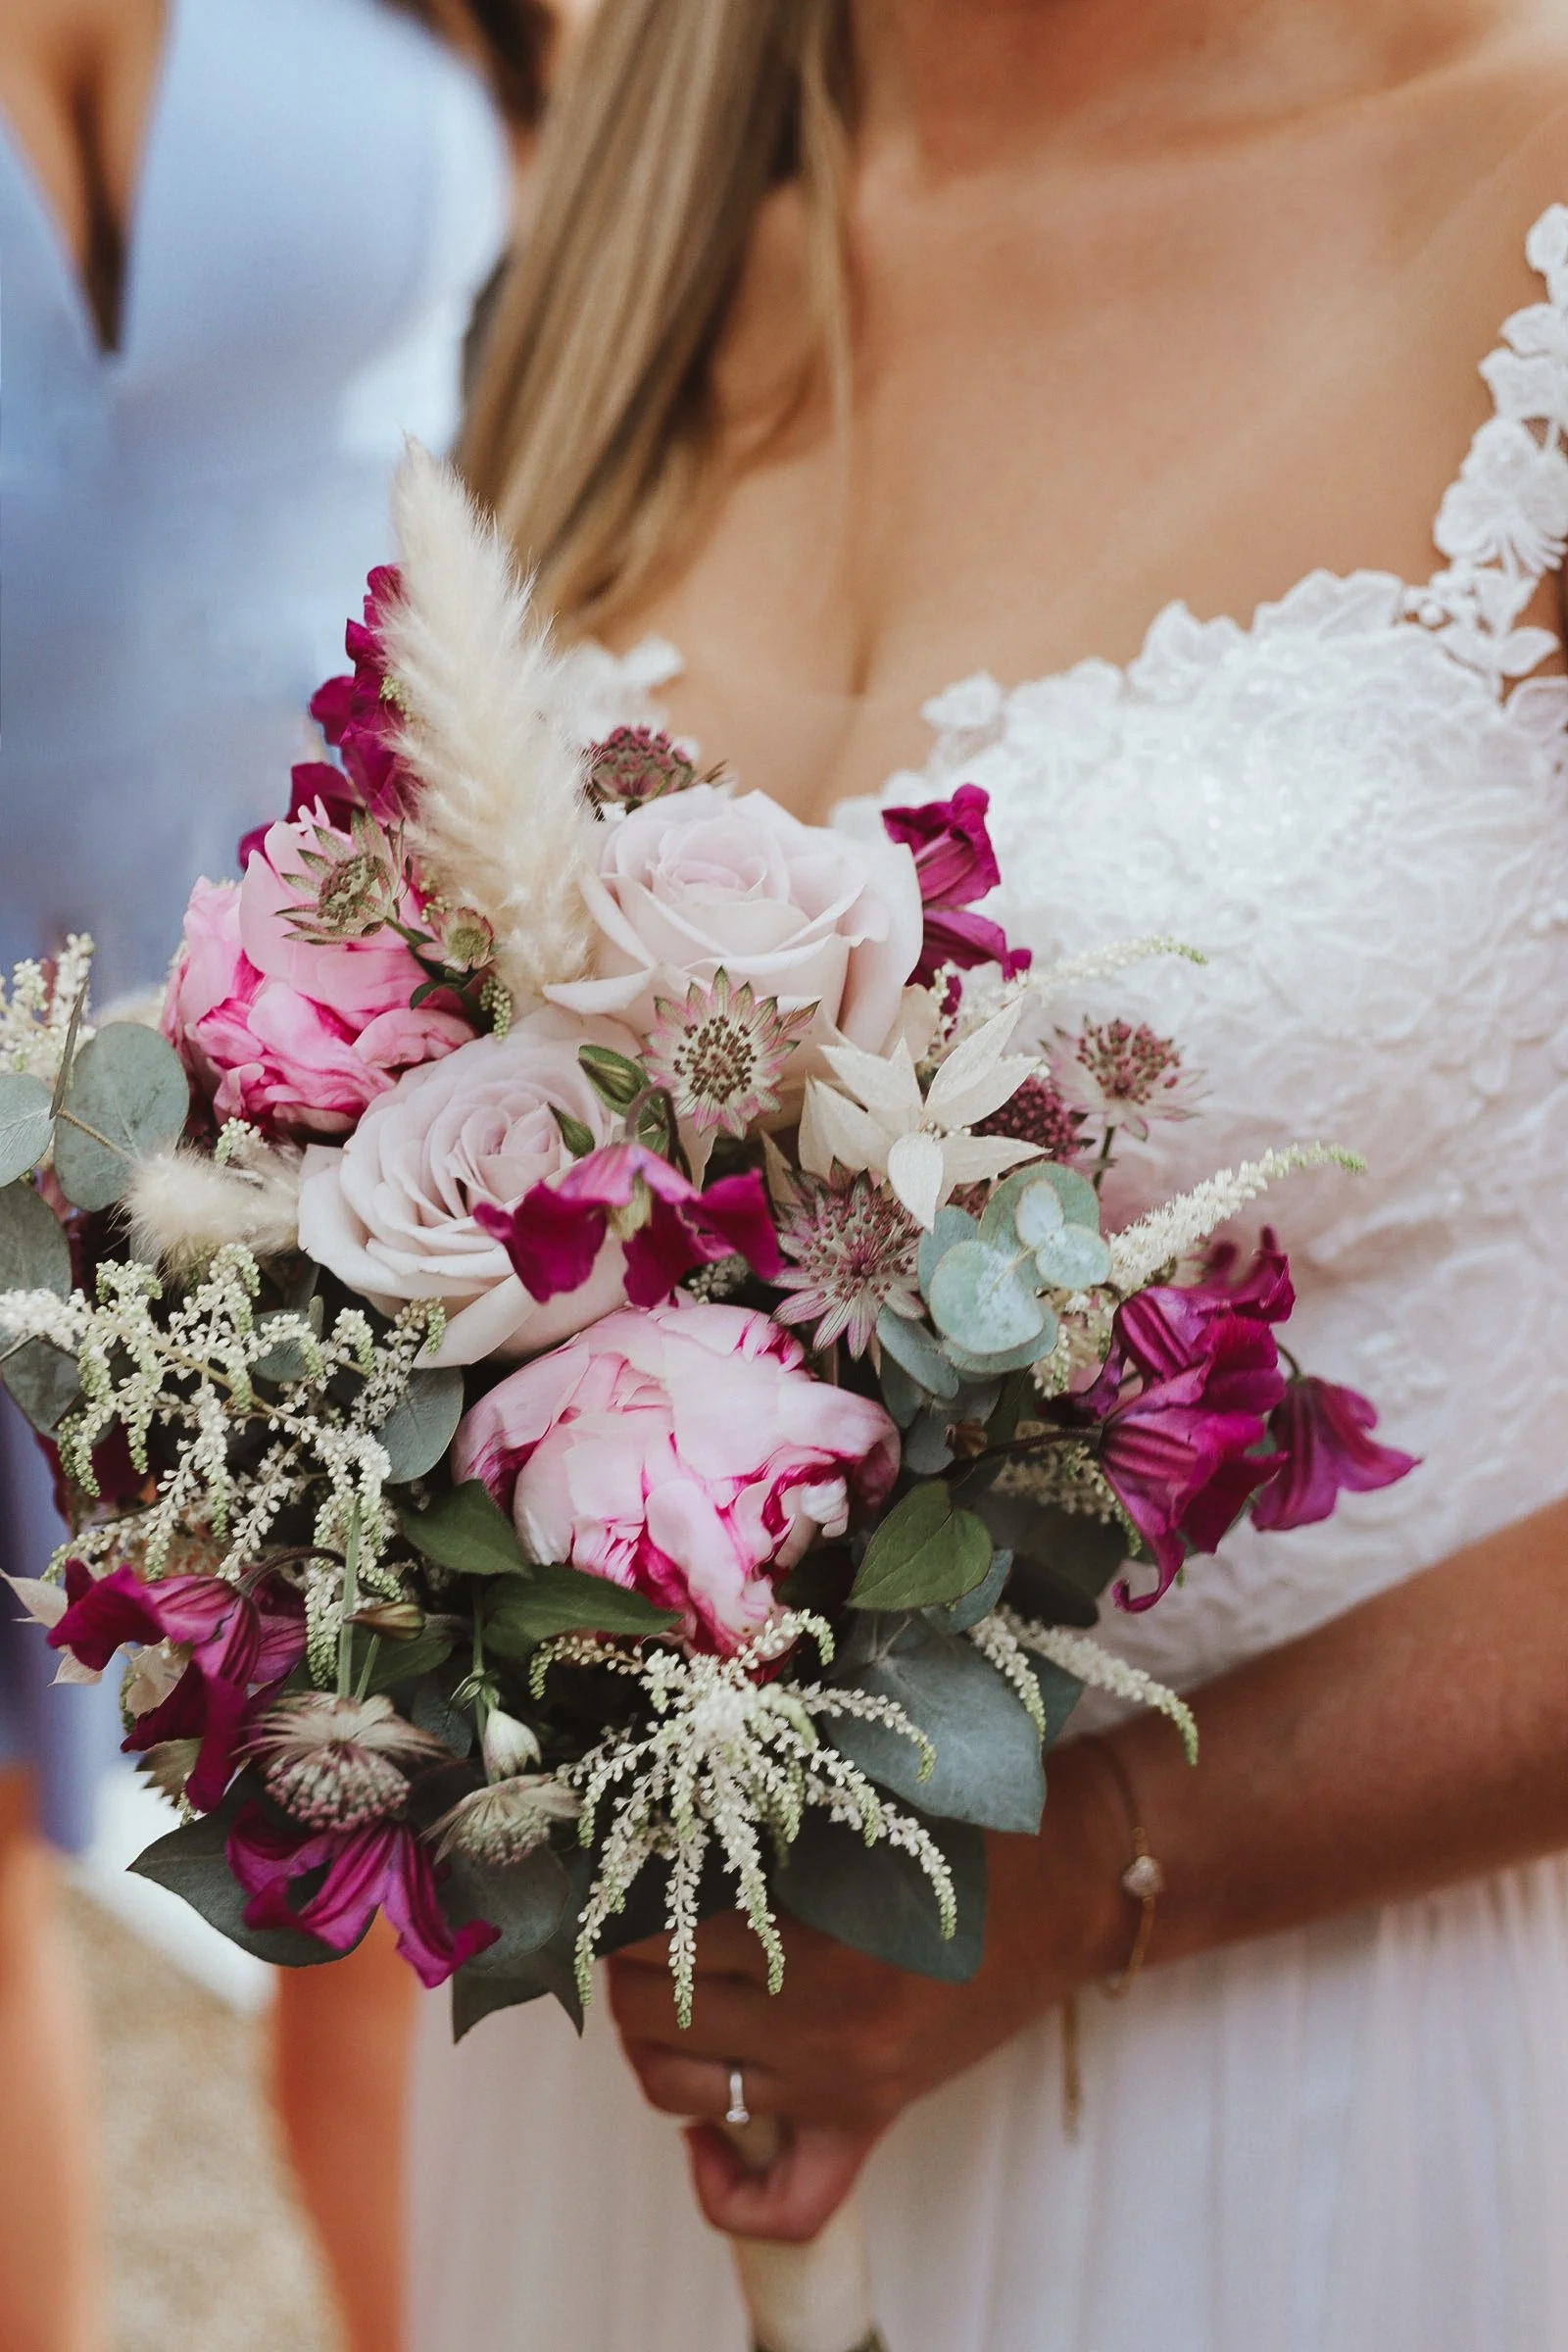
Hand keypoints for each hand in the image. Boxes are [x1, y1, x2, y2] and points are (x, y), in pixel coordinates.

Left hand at [609, 1760, 1124, 2238]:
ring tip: (655, 1992)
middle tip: (631, 1922)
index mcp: (816, 1941)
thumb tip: (665, 1823)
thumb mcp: (859, 1805)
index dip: (622, 1901)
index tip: (622, 1871)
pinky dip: (722, 2184)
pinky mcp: (869, 2121)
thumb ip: (772, 1816)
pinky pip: (781, 2204)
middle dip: (622, 1965)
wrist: (1069, 1887)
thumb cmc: (964, 1828)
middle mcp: (822, 2027)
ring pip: (681, 2091)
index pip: (660, 1936)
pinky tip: (705, 2134)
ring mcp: (841, 2085)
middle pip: (652, 2013)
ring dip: (645, 2041)